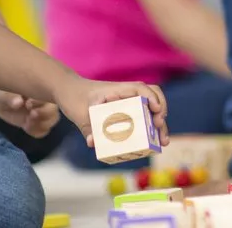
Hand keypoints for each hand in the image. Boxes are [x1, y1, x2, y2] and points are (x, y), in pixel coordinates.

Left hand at [0, 84, 60, 137]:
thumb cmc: (0, 87)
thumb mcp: (2, 91)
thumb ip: (10, 96)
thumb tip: (19, 102)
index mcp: (41, 85)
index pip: (52, 93)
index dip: (43, 101)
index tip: (28, 102)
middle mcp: (45, 97)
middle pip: (55, 108)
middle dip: (45, 114)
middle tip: (30, 114)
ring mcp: (41, 110)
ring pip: (52, 119)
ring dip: (41, 124)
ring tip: (27, 123)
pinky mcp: (35, 121)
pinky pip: (43, 129)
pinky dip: (37, 131)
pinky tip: (26, 127)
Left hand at [54, 76, 168, 148]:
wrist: (69, 90)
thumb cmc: (76, 97)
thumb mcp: (79, 114)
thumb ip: (87, 128)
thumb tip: (92, 143)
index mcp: (119, 90)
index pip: (142, 89)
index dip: (152, 98)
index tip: (156, 111)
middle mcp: (128, 94)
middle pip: (153, 99)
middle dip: (161, 115)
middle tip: (161, 133)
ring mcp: (128, 101)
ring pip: (150, 108)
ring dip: (159, 123)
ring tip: (162, 142)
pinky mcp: (126, 110)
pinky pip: (143, 115)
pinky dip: (149, 126)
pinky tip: (151, 141)